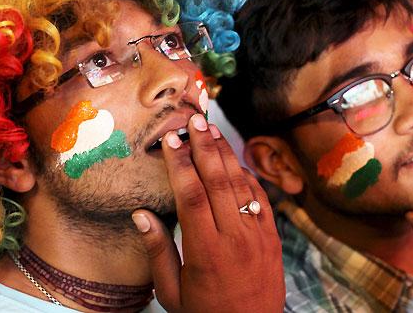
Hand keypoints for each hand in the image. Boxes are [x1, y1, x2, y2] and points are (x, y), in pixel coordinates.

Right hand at [132, 113, 284, 312]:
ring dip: (226, 154)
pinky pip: (261, 199)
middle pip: (218, 181)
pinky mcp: (273, 239)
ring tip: (212, 130)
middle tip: (195, 120)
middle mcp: (235, 238)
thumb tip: (140, 214)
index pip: (192, 196)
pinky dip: (248, 177)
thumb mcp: (171, 292)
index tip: (172, 140)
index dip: (180, 164)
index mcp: (206, 251)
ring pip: (241, 185)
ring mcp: (258, 236)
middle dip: (205, 146)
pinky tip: (235, 161)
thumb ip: (157, 251)